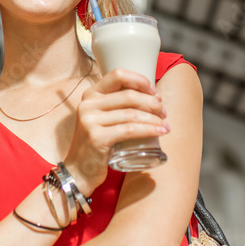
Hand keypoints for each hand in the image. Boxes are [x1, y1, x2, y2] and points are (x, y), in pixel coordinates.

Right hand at [63, 68, 167, 193]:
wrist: (78, 170)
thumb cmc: (96, 143)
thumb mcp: (101, 118)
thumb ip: (116, 105)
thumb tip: (151, 97)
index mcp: (90, 95)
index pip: (118, 75)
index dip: (140, 80)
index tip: (154, 92)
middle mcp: (88, 104)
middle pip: (128, 95)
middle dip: (152, 103)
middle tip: (164, 113)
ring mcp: (90, 121)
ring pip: (131, 114)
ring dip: (154, 119)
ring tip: (165, 125)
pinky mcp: (97, 138)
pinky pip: (129, 130)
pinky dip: (148, 130)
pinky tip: (160, 132)